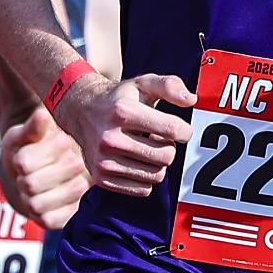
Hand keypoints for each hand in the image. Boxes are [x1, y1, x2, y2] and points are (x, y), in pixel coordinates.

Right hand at [0, 106, 89, 228]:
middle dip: (59, 171)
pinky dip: (67, 209)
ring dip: (64, 191)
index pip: (23, 162)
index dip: (47, 152)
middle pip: (32, 184)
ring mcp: (30, 204)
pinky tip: (81, 194)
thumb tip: (42, 114)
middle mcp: (18, 185)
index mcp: (14, 158)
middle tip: (78, 161)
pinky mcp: (46, 220)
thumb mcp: (37, 131)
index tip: (66, 140)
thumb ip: (37, 126)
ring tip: (82, 178)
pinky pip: (51, 221)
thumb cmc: (43, 145)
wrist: (47, 169)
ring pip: (39, 204)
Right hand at [54, 70, 195, 196]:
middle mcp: (110, 138)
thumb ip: (170, 86)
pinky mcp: (101, 178)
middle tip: (159, 139)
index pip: (172, 130)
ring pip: (156, 175)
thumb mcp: (143, 84)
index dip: (184, 131)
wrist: (81, 112)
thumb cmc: (119, 99)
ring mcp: (104, 160)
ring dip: (158, 163)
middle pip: (166, 156)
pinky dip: (146, 178)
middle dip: (169, 148)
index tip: (180, 130)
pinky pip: (143, 189)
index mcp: (123, 112)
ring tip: (147, 148)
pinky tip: (137, 161)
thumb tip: (191, 100)